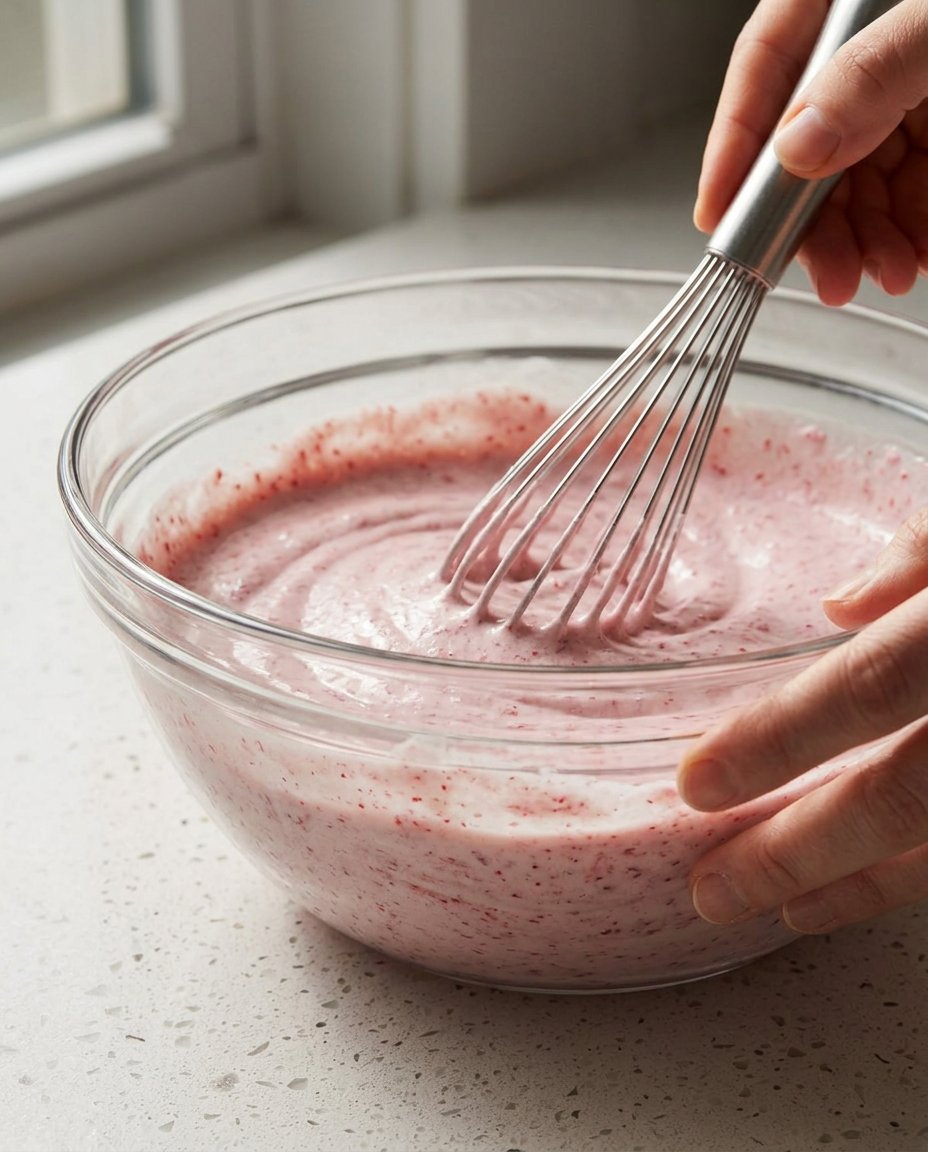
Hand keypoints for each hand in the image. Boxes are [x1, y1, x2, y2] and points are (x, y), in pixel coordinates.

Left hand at [677, 508, 927, 933]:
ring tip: (779, 909)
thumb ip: (920, 551)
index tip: (696, 783)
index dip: (781, 741)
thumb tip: (838, 605)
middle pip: (903, 796)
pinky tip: (861, 892)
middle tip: (713, 888)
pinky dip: (910, 880)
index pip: (869, 688)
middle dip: (801, 850)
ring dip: (859, 887)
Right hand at [694, 0, 927, 304]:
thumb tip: (797, 144)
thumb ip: (869, 75)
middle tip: (823, 271)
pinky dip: (909, 234)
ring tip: (883, 272)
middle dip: (812, 219)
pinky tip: (914, 256)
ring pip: (856, 179)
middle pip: (806, 143)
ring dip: (863, 240)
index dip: (734, 143)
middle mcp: (864, 53)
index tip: (716, 212)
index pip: (764, 64)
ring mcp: (903, 94)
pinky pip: (909, 191)